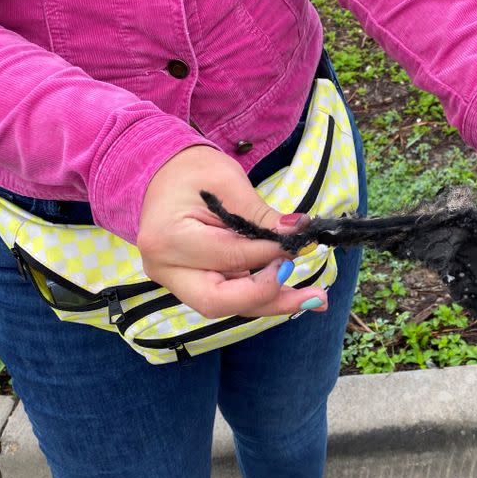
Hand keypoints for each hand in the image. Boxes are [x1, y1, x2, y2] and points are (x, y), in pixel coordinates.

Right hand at [137, 146, 327, 317]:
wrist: (163, 174)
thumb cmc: (193, 172)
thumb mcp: (230, 184)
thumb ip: (262, 217)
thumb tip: (299, 234)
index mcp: (168, 238)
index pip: (229, 257)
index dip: (270, 253)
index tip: (299, 242)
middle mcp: (165, 269)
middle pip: (218, 302)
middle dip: (269, 297)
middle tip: (313, 294)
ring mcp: (174, 281)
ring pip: (227, 305)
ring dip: (271, 302)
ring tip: (313, 297)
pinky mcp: (190, 284)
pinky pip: (228, 296)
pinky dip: (260, 295)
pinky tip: (292, 295)